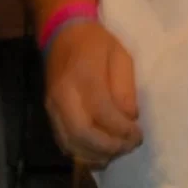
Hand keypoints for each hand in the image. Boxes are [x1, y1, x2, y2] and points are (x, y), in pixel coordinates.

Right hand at [43, 18, 141, 167]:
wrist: (62, 33)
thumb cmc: (96, 42)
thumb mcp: (121, 56)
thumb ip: (125, 89)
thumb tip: (129, 118)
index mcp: (84, 76)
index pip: (102, 112)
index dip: (121, 129)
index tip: (138, 134)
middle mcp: (63, 94)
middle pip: (81, 133)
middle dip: (108, 147)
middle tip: (129, 147)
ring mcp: (52, 106)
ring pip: (70, 143)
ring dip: (96, 154)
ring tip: (117, 152)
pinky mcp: (49, 113)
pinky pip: (63, 141)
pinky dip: (82, 152)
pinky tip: (100, 153)